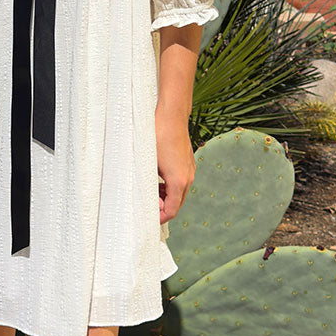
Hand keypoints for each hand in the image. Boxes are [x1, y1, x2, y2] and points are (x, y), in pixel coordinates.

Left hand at [155, 107, 194, 224]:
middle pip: (177, 204)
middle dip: (162, 209)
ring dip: (166, 198)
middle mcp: (188, 178)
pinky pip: (181, 182)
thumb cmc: (157, 138)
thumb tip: (147, 200)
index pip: (171, 211)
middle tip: (146, 207)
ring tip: (150, 194)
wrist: (172, 117)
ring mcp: (190, 170)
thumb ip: (148, 185)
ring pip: (179, 193)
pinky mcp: (188, 163)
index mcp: (179, 182)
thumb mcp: (148, 164)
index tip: (147, 218)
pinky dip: (170, 187)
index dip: (159, 218)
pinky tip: (157, 181)